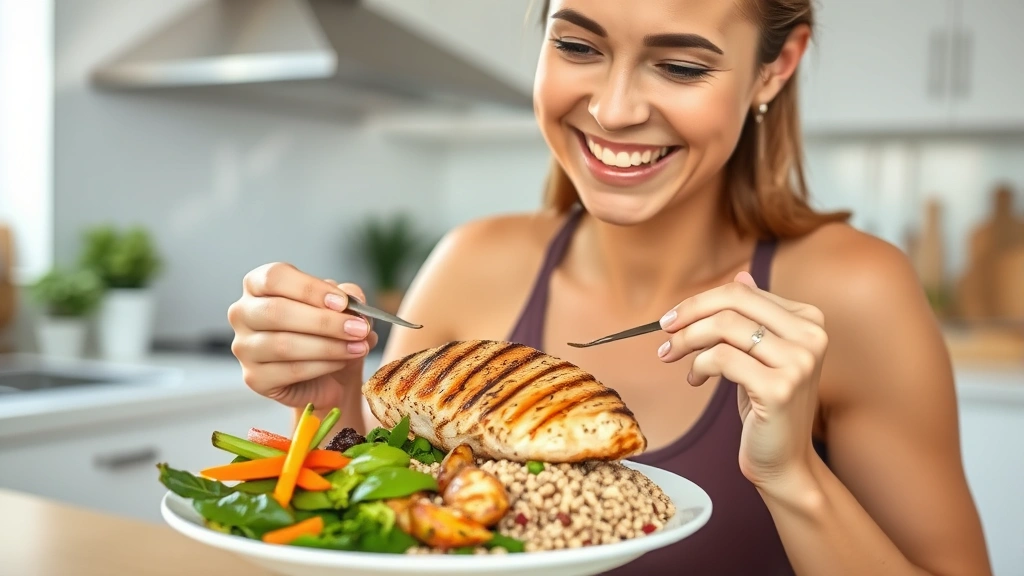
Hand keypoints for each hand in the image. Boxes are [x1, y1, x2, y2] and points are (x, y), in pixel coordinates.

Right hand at [227, 262, 378, 409]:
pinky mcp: (254, 378)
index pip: (274, 277)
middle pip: (277, 311)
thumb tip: (353, 299)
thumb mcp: (340, 307)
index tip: (343, 302)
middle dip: (325, 321)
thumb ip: (347, 297)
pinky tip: (342, 361)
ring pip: (284, 344)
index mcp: (257, 285)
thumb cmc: (327, 331)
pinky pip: (290, 371)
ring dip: (329, 346)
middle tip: (359, 328)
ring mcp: (244, 347)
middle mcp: (242, 313)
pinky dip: (323, 366)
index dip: (310, 288)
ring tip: (359, 347)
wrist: (327, 374)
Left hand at [656, 271, 827, 489]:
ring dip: (687, 341)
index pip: (742, 292)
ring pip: (725, 327)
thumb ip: (757, 316)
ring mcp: (799, 361)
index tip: (673, 319)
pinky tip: (695, 380)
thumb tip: (742, 275)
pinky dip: (699, 366)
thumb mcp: (762, 355)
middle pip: (733, 302)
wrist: (784, 461)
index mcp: (810, 320)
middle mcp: (811, 336)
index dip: (700, 302)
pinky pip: (722, 359)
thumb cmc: (768, 407)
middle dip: (689, 314)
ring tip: (672, 357)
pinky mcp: (780, 387)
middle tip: (664, 332)